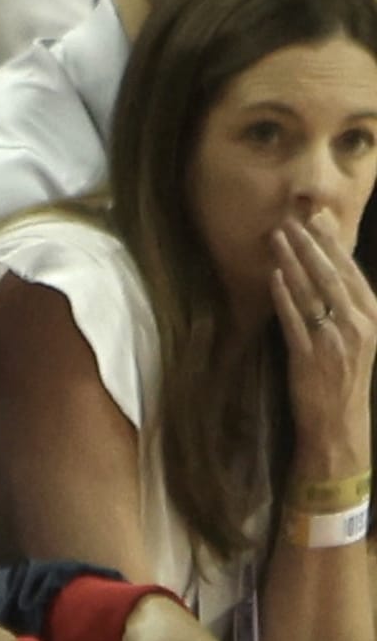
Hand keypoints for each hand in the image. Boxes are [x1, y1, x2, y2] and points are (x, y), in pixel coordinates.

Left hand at [271, 213, 376, 470]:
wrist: (338, 422)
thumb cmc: (344, 377)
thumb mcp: (357, 337)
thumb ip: (346, 306)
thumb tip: (329, 270)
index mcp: (371, 315)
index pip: (350, 271)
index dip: (332, 243)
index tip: (317, 218)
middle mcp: (357, 324)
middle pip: (331, 275)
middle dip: (310, 244)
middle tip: (290, 219)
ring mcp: (333, 339)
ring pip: (311, 292)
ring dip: (291, 262)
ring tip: (276, 239)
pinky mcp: (309, 356)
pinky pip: (294, 320)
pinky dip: (283, 296)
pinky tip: (272, 277)